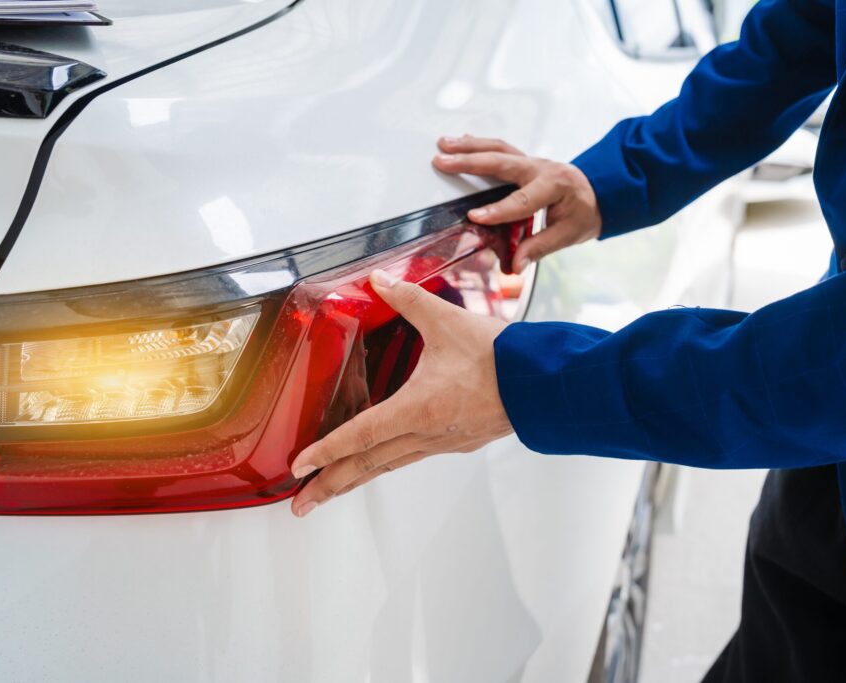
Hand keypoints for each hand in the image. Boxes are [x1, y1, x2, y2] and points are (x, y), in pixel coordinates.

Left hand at [290, 269, 512, 516]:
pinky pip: (411, 458)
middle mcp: (427, 433)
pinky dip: (385, 465)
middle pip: (368, 465)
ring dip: (355, 481)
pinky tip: (378, 463)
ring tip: (327, 494)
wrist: (544, 383)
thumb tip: (379, 280)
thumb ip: (408, 299)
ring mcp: (442, 442)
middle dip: (330, 486)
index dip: (328, 450)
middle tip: (300, 506)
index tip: (301, 466)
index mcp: (420, 408)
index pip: (362, 435)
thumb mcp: (447, 321)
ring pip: (388, 466)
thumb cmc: (500, 357)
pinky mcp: (456, 442)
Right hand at [433, 135, 601, 271]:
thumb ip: (539, 248)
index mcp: (555, 186)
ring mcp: (532, 161)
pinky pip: (500, 149)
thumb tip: (515, 265)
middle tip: (442, 162)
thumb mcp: (568, 234)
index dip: (497, 210)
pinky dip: (478, 145)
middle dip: (469, 162)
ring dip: (468, 146)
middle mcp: (541, 168)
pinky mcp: (525, 161)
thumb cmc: (585, 212)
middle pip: (501, 162)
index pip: (522, 200)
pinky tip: (461, 142)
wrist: (601, 192)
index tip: (474, 216)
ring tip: (443, 145)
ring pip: (498, 148)